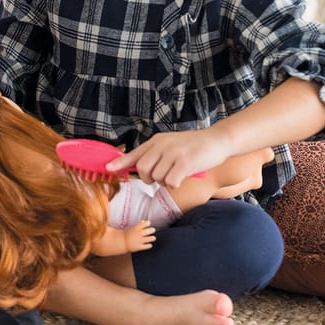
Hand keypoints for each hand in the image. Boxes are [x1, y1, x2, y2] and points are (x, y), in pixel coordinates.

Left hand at [107, 128, 227, 188]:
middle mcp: (162, 145)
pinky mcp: (185, 163)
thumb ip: (155, 153)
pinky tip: (182, 178)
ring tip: (177, 173)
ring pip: (157, 178)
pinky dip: (175, 184)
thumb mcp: (170, 144)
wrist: (217, 140)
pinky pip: (171, 182)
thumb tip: (140, 168)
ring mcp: (174, 154)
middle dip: (148, 178)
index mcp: (157, 141)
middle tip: (160, 177)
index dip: (120, 163)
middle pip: (143, 169)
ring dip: (165, 181)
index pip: (135, 153)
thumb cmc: (193, 145)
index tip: (108, 168)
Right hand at [124, 220, 155, 252]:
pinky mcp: (140, 247)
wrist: (123, 242)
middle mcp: (139, 233)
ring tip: (152, 238)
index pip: (147, 223)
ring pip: (151, 238)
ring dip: (152, 238)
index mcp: (137, 228)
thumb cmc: (130, 234)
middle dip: (152, 230)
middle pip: (151, 230)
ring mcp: (139, 240)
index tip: (147, 224)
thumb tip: (146, 221)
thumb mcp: (134, 228)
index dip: (148, 223)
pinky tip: (148, 244)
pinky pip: (149, 246)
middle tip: (152, 230)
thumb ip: (140, 224)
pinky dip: (149, 245)